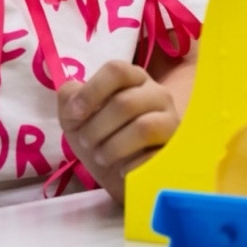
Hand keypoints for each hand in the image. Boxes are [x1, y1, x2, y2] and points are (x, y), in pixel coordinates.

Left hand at [57, 61, 180, 195]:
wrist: (120, 175)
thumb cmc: (99, 138)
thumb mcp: (75, 118)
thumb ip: (69, 97)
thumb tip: (74, 96)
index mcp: (133, 80)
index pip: (117, 70)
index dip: (91, 91)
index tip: (74, 113)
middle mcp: (157, 95)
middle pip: (125, 103)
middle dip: (97, 127)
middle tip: (86, 142)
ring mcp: (172, 122)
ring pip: (144, 128)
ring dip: (113, 146)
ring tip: (102, 158)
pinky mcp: (178, 151)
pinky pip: (155, 156)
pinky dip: (131, 166)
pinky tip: (122, 170)